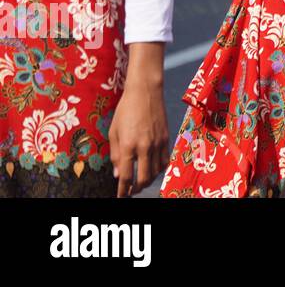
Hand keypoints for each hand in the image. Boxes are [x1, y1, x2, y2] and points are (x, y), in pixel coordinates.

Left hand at [108, 78, 168, 196]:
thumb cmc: (126, 110)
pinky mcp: (167, 138)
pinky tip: (153, 168)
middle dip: (137, 189)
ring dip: (149, 179)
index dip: (123, 190)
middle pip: (144, 178)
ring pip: (157, 171)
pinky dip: (159, 168)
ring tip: (141, 180)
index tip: (121, 196)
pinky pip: (165, 160)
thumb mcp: (113, 132)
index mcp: (128, 146)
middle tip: (132, 191)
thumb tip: (117, 173)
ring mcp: (158, 143)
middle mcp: (145, 147)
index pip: (126, 176)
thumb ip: (115, 154)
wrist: (146, 92)